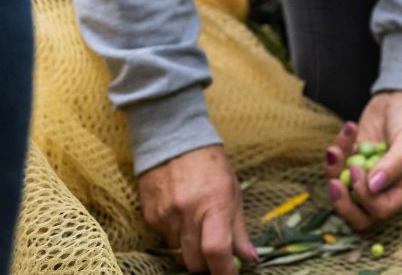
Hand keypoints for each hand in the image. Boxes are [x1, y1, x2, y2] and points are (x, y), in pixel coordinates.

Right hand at [137, 144, 258, 274]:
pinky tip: (182, 217)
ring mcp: (166, 216)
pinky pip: (165, 241)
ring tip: (197, 226)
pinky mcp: (150, 217)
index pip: (217, 250)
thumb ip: (240, 229)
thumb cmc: (210, 166)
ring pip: (179, 253)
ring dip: (191, 249)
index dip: (225, 272)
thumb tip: (251, 259)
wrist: (173, 140)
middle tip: (215, 254)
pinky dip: (176, 237)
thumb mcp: (233, 192)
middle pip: (195, 262)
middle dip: (207, 265)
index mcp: (214, 204)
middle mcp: (188, 213)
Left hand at [326, 91, 401, 228]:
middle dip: (342, 202)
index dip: (365, 198)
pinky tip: (350, 128)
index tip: (359, 170)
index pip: (381, 209)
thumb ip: (394, 165)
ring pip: (342, 188)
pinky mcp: (353, 156)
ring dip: (334, 170)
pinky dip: (337, 148)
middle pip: (358, 212)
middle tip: (334, 183)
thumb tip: (372, 187)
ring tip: (335, 148)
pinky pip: (337, 163)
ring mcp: (366, 172)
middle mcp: (383, 185)